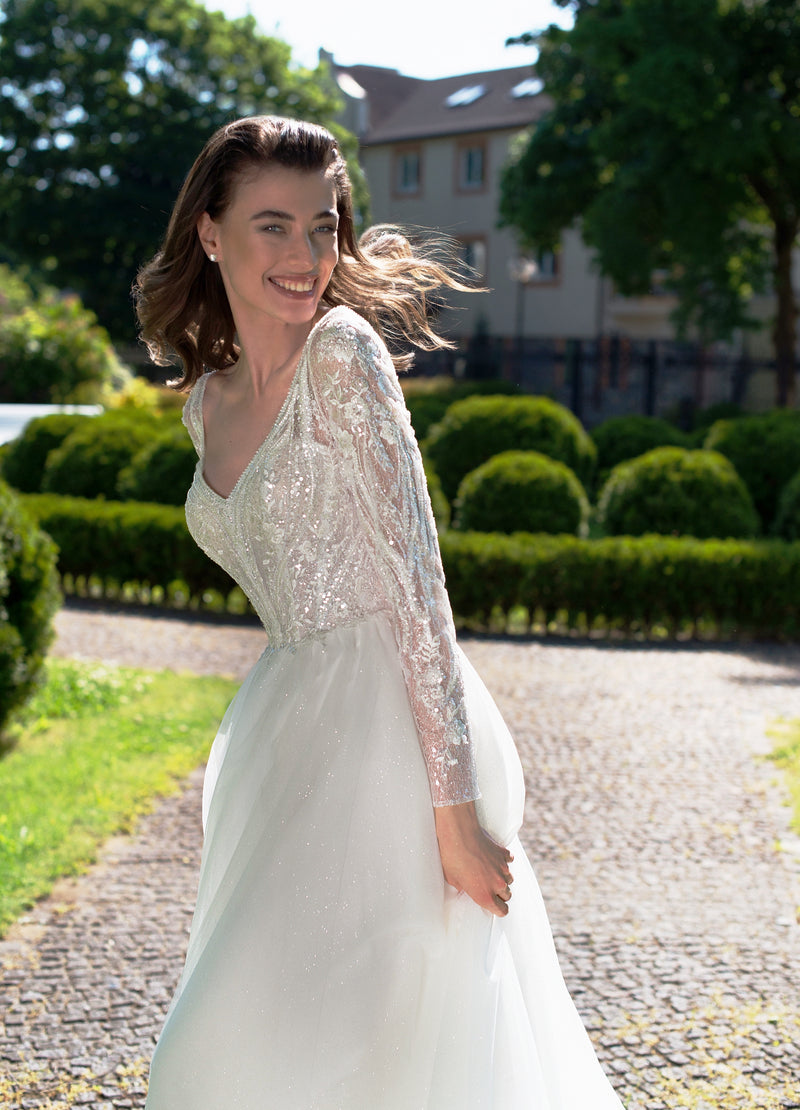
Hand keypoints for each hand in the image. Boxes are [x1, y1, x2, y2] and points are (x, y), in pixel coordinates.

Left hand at [433, 801, 513, 916]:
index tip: (493, 904)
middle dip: (499, 893)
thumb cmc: (452, 858)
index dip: (498, 909)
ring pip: (509, 879)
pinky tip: (493, 857)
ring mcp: (503, 868)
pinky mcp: (504, 854)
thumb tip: (466, 887)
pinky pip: (509, 861)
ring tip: (489, 871)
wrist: (459, 834)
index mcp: (485, 896)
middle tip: (488, 886)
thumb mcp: (453, 880)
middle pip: (507, 896)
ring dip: (502, 878)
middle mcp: (498, 884)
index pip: (503, 911)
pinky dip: (503, 861)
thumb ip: (464, 888)